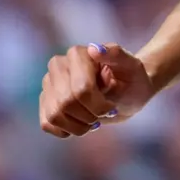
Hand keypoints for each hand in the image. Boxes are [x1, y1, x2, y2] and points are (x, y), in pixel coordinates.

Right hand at [38, 43, 154, 136]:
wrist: (126, 91)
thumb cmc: (131, 78)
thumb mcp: (132, 66)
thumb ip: (116, 55)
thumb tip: (94, 49)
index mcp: (77, 54)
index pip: (81, 89)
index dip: (98, 106)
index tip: (112, 107)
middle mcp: (58, 65)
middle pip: (66, 103)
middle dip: (89, 116)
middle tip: (103, 114)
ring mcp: (49, 83)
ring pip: (54, 115)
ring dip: (78, 126)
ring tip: (92, 121)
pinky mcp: (46, 101)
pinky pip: (47, 123)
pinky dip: (66, 130)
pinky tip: (79, 124)